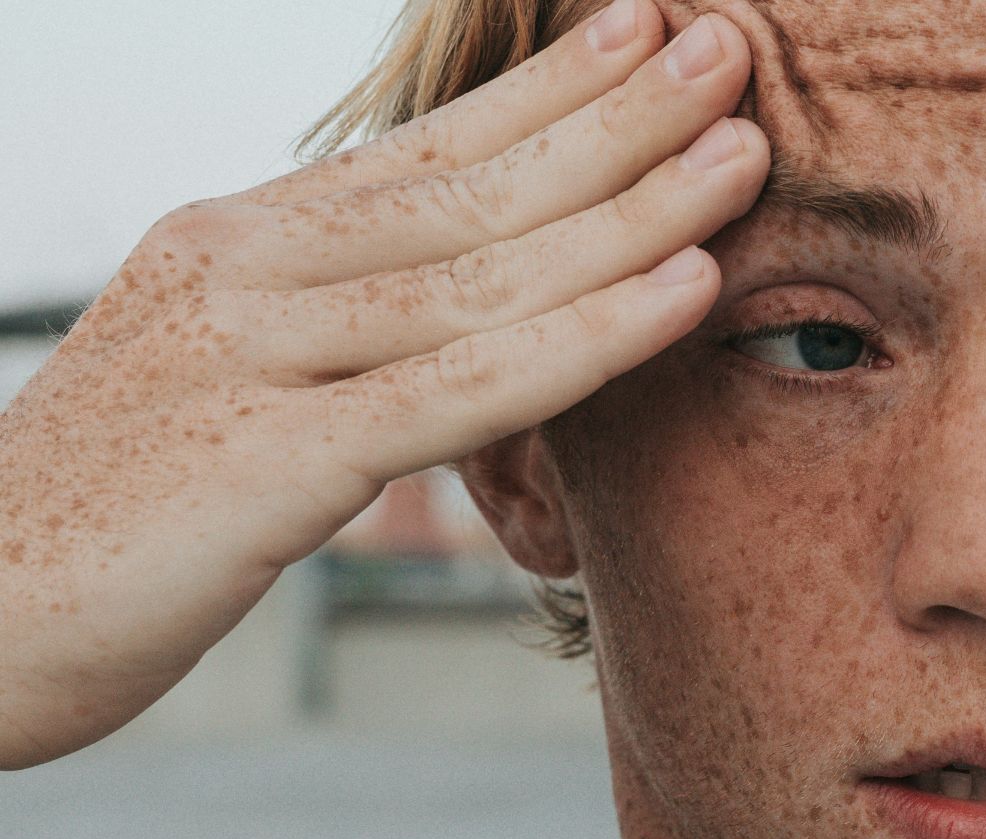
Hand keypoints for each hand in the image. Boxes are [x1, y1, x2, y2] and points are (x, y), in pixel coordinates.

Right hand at [0, 3, 768, 768]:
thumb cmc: (111, 512)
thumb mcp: (223, 383)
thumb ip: (331, 332)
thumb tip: (460, 309)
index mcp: (237, 243)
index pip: (421, 149)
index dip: (545, 91)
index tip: (644, 29)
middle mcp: (244, 272)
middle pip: (470, 187)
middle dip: (616, 120)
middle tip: (731, 52)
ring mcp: (251, 358)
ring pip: (483, 272)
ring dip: (633, 208)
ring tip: (743, 150)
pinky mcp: (265, 463)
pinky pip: (460, 388)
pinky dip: (586, 337)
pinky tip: (684, 290)